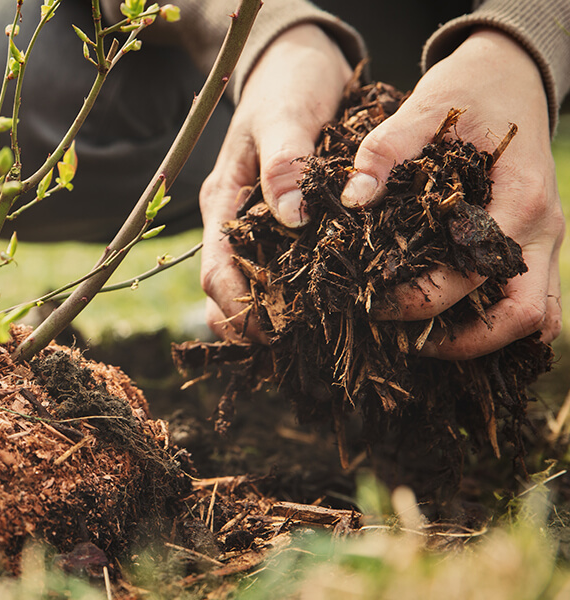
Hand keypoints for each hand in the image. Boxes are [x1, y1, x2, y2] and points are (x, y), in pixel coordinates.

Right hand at [200, 24, 351, 340]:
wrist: (297, 60)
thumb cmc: (288, 84)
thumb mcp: (286, 116)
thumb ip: (286, 164)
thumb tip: (291, 219)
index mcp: (224, 201)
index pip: (215, 270)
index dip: (235, 308)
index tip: (269, 332)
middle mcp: (235, 219)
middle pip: (228, 289)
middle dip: (252, 323)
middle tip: (293, 348)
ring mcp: (258, 221)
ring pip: (254, 283)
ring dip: (273, 314)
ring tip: (311, 338)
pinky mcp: (284, 220)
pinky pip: (283, 265)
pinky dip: (296, 291)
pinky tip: (327, 306)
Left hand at [340, 29, 563, 358]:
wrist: (512, 75)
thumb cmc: (469, 91)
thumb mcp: (425, 107)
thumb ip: (386, 149)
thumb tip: (354, 197)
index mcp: (520, 199)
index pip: (475, 274)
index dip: (424, 299)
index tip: (374, 303)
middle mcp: (541, 230)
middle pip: (524, 316)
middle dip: (463, 341)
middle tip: (402, 341)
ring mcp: (544, 242)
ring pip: (535, 318)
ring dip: (485, 340)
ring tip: (422, 342)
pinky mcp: (534, 245)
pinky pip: (530, 302)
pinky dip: (496, 324)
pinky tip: (445, 325)